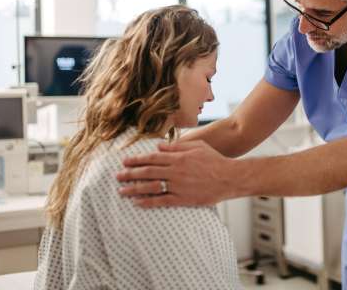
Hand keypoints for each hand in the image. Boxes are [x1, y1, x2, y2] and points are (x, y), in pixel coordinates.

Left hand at [116, 140, 238, 207]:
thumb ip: (176, 145)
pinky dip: (148, 202)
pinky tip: (137, 202)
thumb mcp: (197, 146)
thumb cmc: (214, 160)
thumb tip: (158, 145)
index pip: (152, 157)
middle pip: (148, 172)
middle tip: (117, 176)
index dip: (136, 159)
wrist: (229, 178)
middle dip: (130, 173)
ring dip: (134, 188)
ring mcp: (179, 186)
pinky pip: (162, 201)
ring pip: (152, 187)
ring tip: (121, 190)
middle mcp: (176, 171)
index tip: (124, 161)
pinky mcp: (184, 199)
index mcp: (179, 157)